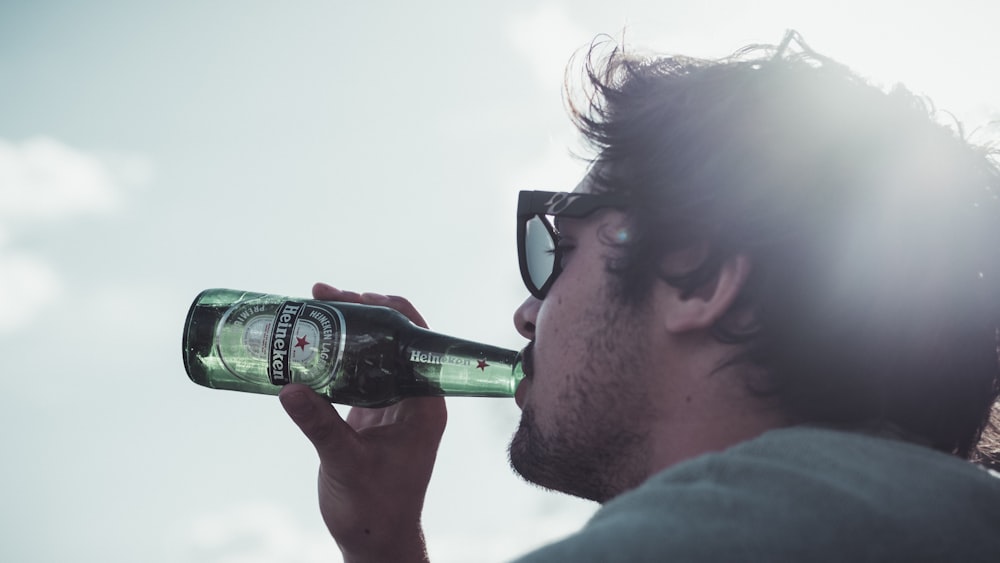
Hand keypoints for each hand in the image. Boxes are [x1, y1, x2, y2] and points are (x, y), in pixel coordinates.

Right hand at [279, 282, 446, 562]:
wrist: (375, 540)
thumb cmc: (376, 508)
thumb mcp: (347, 463)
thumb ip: (320, 426)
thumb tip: (288, 388)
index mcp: (425, 403)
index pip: (416, 340)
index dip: (388, 311)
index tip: (354, 295)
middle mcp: (413, 397)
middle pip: (391, 339)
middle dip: (359, 312)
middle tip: (321, 294)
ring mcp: (391, 404)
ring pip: (372, 352)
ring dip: (345, 330)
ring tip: (311, 307)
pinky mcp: (369, 414)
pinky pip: (354, 373)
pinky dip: (334, 356)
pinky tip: (308, 343)